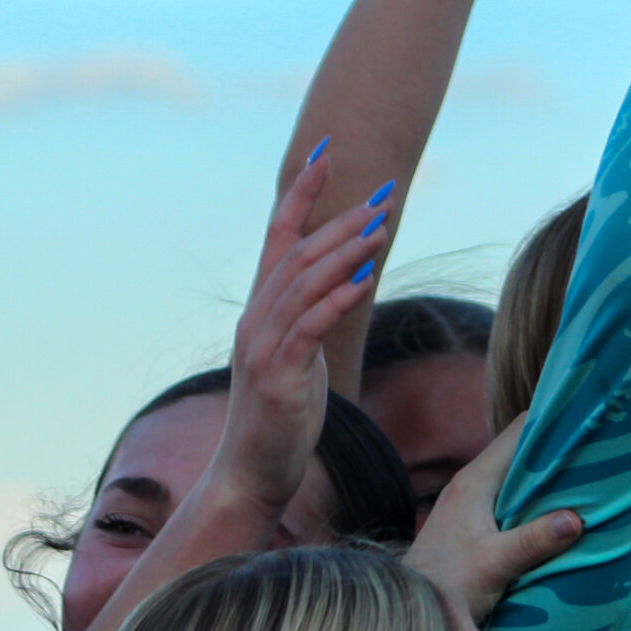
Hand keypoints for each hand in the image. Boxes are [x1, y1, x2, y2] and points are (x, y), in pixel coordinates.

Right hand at [208, 149, 393, 517]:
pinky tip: (365, 279)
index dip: (299, 196)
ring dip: (343, 251)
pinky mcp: (278, 377)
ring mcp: (262, 348)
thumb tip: (343, 286)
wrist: (250, 475)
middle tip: (381, 196)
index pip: (276, 241)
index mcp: (258, 314)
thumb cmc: (278, 420)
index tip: (324, 156)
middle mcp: (254, 321)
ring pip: (302, 284)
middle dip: (339, 220)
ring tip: (381, 226)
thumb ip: (310, 320)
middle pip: (297, 254)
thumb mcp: (296, 360)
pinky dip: (337, 299)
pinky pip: (310, 328)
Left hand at [404, 419, 581, 620]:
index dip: (552, 422)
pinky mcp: (469, 522)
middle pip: (519, 451)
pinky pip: (507, 498)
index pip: (519, 431)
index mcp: (475, 481)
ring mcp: (468, 502)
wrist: (408, 609)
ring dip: (544, 478)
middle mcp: (470, 483)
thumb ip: (534, 541)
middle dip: (554, 450)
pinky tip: (555, 512)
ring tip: (586, 479)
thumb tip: (576, 519)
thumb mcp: (496, 564)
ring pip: (513, 476)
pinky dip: (531, 499)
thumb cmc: (448, 586)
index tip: (586, 424)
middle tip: (596, 453)